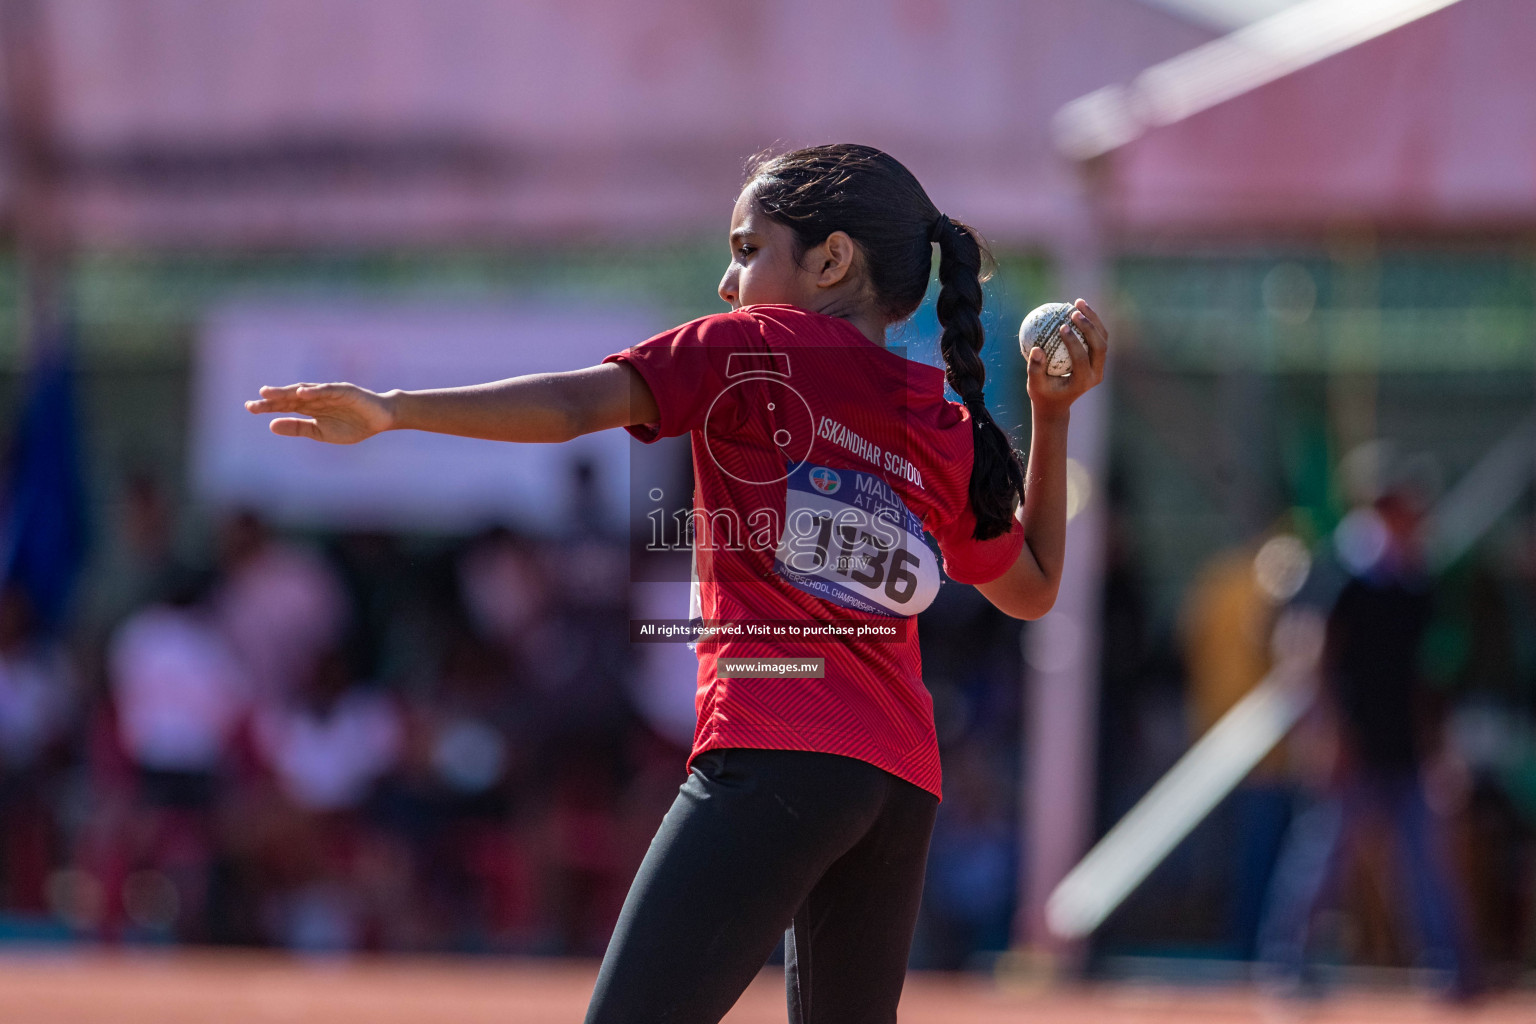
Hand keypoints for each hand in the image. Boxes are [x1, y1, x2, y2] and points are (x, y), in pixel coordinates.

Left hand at [244, 382, 395, 442]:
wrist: (381, 420)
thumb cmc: (353, 425)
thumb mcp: (322, 433)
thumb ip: (299, 428)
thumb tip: (271, 425)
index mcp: (310, 408)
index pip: (285, 406)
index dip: (268, 406)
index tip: (250, 408)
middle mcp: (316, 398)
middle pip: (290, 397)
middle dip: (272, 399)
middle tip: (253, 403)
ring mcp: (329, 393)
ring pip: (304, 390)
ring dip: (286, 391)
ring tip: (269, 393)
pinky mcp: (344, 390)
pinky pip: (326, 390)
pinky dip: (314, 390)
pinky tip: (301, 393)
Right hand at [1026, 298, 1107, 416]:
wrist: (1057, 402)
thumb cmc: (1043, 393)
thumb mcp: (1034, 385)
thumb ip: (1035, 369)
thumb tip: (1036, 349)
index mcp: (1083, 381)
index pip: (1081, 359)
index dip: (1074, 342)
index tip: (1061, 326)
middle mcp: (1096, 374)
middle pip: (1099, 347)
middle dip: (1089, 328)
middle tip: (1073, 313)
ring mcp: (1099, 366)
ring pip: (1103, 338)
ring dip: (1093, 319)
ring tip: (1078, 302)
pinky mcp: (1098, 358)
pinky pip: (1098, 336)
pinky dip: (1090, 321)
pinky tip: (1077, 308)